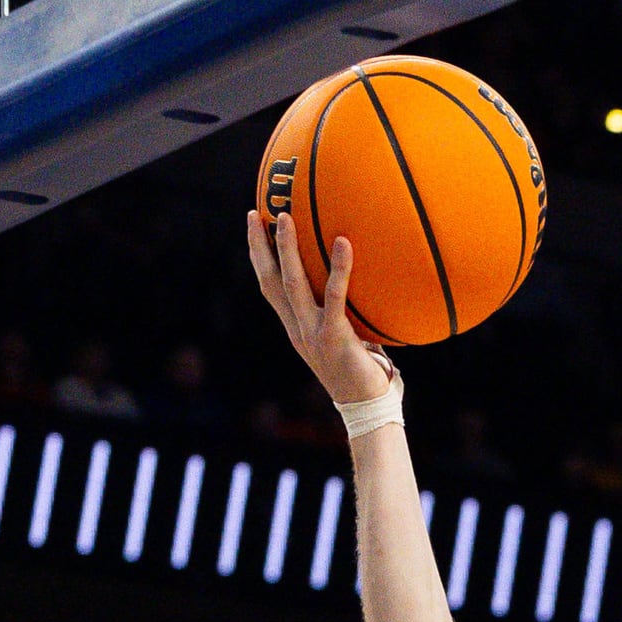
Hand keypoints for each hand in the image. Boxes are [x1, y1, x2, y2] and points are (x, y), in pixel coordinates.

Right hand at [243, 210, 395, 406]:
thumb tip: (364, 288)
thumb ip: (346, 316)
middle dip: (259, 247)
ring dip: (286, 249)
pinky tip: (344, 243)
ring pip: (292, 284)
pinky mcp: (334, 336)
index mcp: (296, 329)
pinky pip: (335, 296)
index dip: (259, 259)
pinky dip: (340, 268)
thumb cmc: (364, 373)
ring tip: (285, 218)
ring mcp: (312, 333)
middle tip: (255, 213)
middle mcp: (297, 329)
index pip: (270, 288)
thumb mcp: (348, 340)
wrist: (367, 408)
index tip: (254, 229)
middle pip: (270, 281)